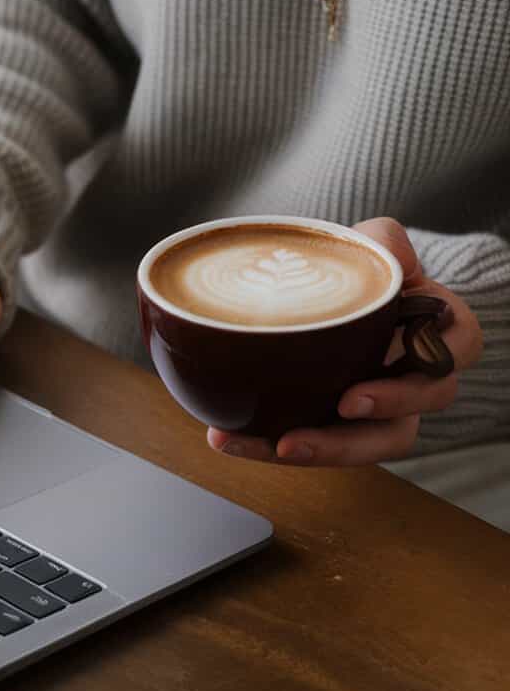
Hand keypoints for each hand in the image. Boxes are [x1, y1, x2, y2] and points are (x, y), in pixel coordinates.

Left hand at [206, 217, 483, 466]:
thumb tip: (398, 257)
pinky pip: (311, 447)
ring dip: (330, 449)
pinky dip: (267, 447)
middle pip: (422, 405)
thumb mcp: (368, 243)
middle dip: (386, 410)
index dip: (439, 353)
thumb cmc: (352, 269)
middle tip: (345, 404)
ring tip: (281, 444)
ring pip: (373, 444)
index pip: (462, 344)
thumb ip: (383, 241)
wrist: (305, 289)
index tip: (394, 350)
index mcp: (433, 328)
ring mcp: (373, 411)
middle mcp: (412, 378)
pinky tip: (229, 437)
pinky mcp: (329, 427)